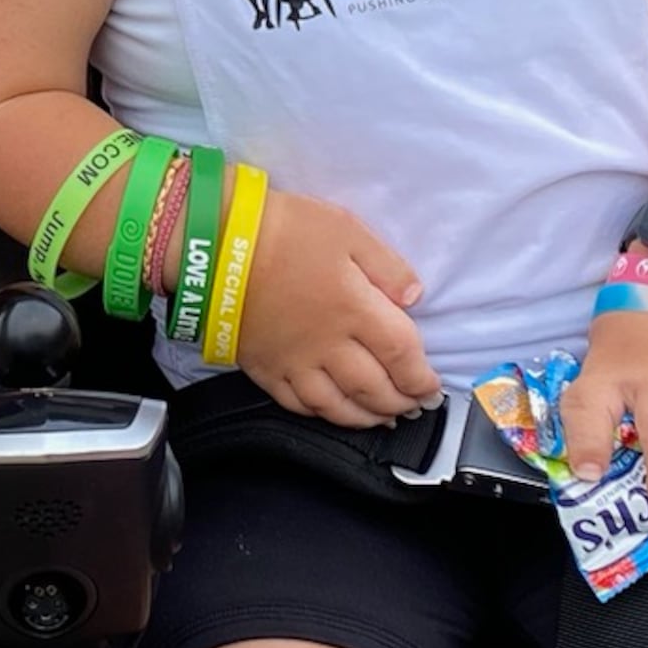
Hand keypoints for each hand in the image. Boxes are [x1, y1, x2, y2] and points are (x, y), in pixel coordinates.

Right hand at [234, 191, 438, 427]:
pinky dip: (322, 415)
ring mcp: (294, 362)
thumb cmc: (284, 230)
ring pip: (338, 407)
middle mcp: (329, 346)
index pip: (402, 356)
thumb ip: (387, 266)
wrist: (215, 245)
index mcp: (356, 310)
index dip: (422, 377)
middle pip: (374, 389)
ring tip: (383, 418)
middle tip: (415, 406)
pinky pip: (297, 405)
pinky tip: (333, 411)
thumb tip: (414, 298)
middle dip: (401, 403)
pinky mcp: (264, 368)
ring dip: (366, 417)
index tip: (432, 385)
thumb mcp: (347, 229)